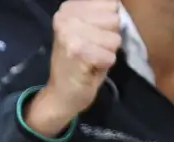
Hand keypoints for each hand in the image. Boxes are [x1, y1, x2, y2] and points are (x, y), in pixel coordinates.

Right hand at [29, 0, 121, 134]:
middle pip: (114, 19)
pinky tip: (90, 68)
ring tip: (91, 58)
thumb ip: (101, 14)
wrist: (61, 94)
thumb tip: (118, 5)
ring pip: (114, 38)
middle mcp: (65, 17)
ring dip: (107, 52)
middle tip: (91, 49)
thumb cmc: (80, 61)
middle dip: (108, 37)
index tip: (92, 36)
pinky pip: (110, 55)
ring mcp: (69, 34)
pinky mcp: (77, 52)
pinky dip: (104, 64)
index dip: (107, 23)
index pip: (111, 4)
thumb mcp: (88, 30)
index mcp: (68, 9)